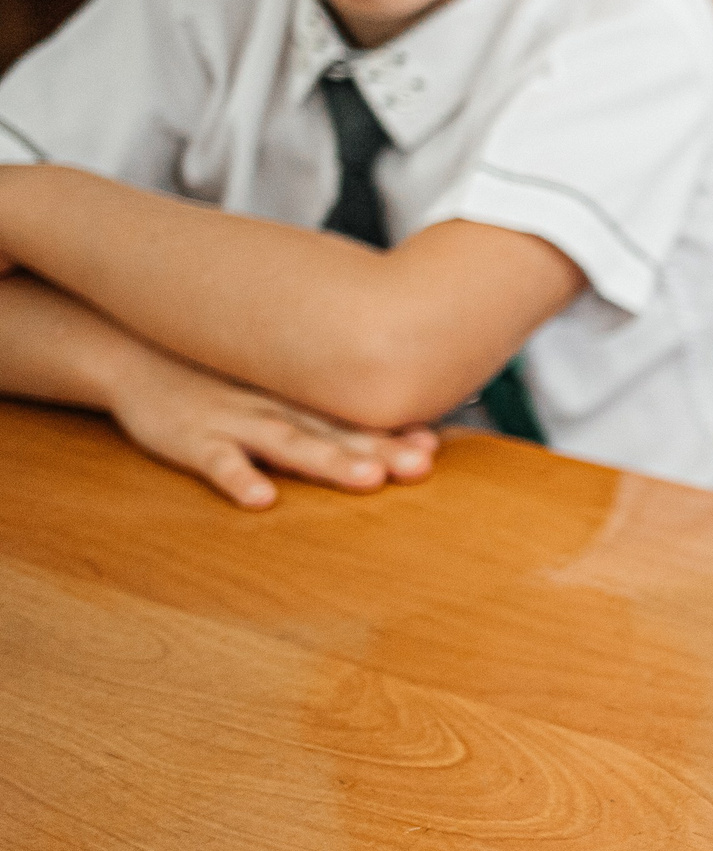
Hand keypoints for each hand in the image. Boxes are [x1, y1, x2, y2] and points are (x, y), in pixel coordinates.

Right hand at [104, 344, 438, 507]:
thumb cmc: (222, 379)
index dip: (398, 431)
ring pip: (290, 442)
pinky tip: (261, 498)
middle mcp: (281, 407)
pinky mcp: (193, 438)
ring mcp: (237, 420)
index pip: (359, 416)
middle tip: (422, 465)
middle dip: (382, 450)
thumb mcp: (276, 387)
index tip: (437, 445)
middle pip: (339, 431)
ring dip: (330, 460)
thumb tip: (392, 420)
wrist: (137, 351)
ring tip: (369, 479)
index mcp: (304, 399)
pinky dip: (238, 477)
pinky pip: (217, 461)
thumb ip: (324, 409)